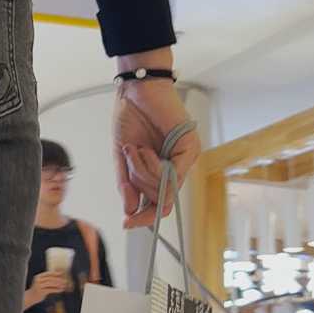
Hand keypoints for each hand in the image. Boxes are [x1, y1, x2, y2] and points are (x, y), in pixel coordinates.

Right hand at [31, 270, 69, 301]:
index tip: (62, 273)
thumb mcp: (41, 283)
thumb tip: (58, 277)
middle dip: (58, 279)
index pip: (48, 273)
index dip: (55, 273)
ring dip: (58, 284)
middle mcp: (38, 280)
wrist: (29, 297)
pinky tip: (61, 290)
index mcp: (38, 276)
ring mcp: (39, 286)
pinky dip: (57, 289)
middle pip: (50, 278)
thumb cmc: (37, 290)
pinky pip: (51, 289)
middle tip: (65, 281)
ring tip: (64, 285)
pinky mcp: (40, 292)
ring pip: (51, 284)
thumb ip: (47, 279)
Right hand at [113, 79, 200, 228]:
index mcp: (161, 170)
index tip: (126, 223)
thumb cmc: (130, 118)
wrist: (135, 90)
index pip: (158, 203)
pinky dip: (151, 166)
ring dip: (141, 172)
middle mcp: (177, 167)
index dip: (143, 217)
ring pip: (164, 189)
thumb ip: (127, 184)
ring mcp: (186, 158)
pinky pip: (170, 175)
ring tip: (133, 149)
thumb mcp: (122, 158)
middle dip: (138, 186)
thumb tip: (129, 211)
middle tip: (127, 161)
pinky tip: (142, 150)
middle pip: (161, 200)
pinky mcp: (191, 148)